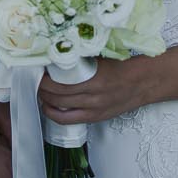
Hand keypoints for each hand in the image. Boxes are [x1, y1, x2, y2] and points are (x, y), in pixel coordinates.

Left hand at [38, 58, 154, 124]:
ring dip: (45, 99)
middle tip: (34, 79)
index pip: (61, 80)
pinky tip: (48, 107)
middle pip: (57, 94)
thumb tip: (57, 57)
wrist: (143, 83)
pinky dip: (54, 114)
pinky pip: (68, 120)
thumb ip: (81, 60)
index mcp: (95, 76)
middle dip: (41, 87)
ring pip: (60, 107)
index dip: (44, 77)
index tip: (38, 69)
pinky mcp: (95, 117)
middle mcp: (93, 94)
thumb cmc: (122, 67)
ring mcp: (94, 108)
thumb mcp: (101, 59)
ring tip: (40, 91)